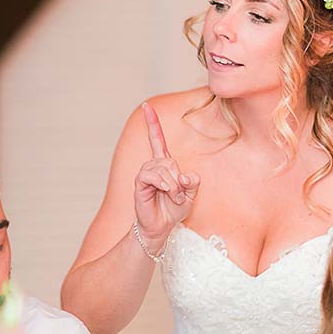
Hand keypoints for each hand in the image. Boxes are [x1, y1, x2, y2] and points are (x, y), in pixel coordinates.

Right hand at [134, 102, 199, 247]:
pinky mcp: (140, 184)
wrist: (161, 227)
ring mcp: (145, 174)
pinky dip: (163, 183)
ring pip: (161, 167)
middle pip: (168, 160)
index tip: (146, 106)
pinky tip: (166, 192)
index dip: (152, 123)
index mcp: (164, 165)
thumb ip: (192, 183)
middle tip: (179, 194)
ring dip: (172, 184)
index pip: (157, 140)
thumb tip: (186, 176)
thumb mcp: (190, 195)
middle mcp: (153, 166)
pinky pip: (151, 175)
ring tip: (173, 196)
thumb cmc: (173, 210)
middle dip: (178, 178)